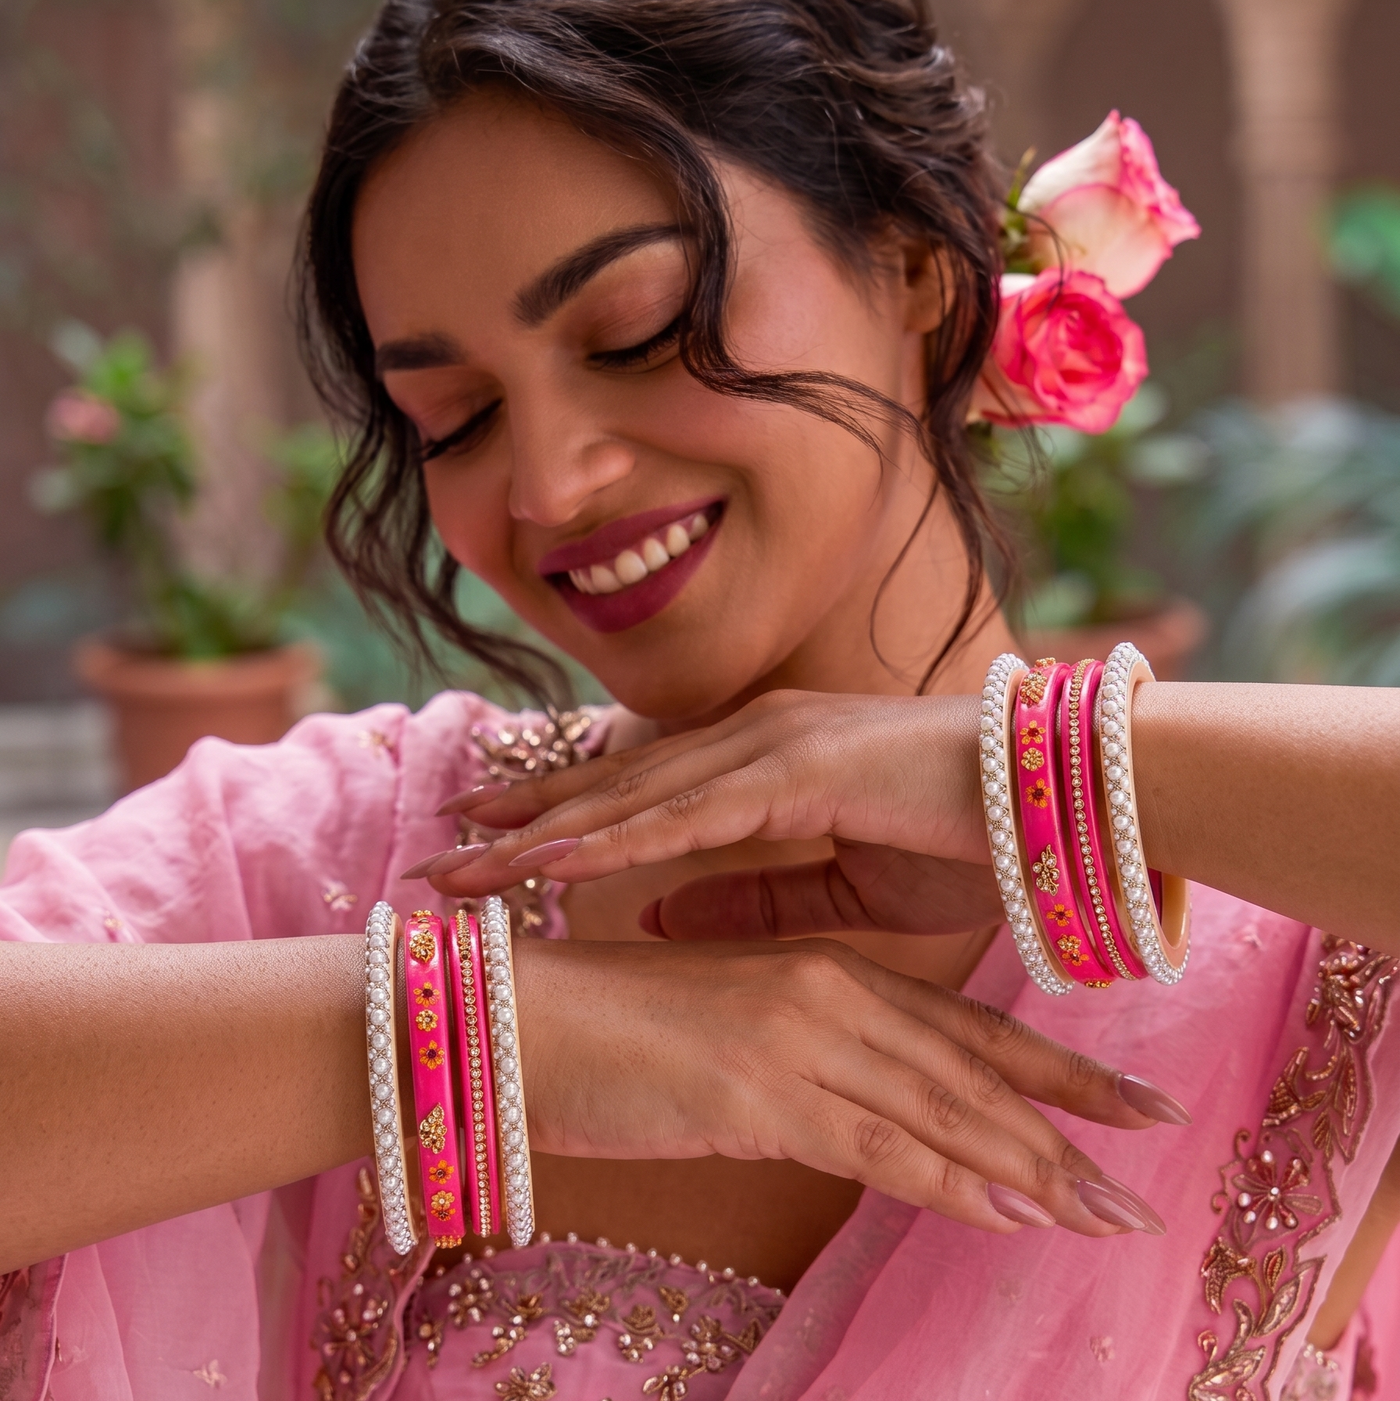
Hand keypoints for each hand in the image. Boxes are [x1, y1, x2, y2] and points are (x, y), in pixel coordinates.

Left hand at [425, 690, 998, 934]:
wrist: (1052, 803)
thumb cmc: (959, 839)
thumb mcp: (838, 892)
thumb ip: (752, 898)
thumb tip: (663, 915)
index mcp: (760, 760)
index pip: (640, 793)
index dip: (560, 818)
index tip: (492, 845)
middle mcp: (750, 738)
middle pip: (613, 788)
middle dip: (522, 819)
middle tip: (441, 848)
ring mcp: (768, 747)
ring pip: (628, 798)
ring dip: (540, 832)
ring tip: (462, 862)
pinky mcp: (794, 773)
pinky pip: (682, 815)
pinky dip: (610, 841)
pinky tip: (546, 863)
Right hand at [514, 935, 1174, 1235]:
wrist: (521, 1019)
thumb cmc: (614, 1032)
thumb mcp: (729, 1043)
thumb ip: (801, 1069)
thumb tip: (856, 1117)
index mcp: (823, 974)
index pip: (960, 1028)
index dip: (1048, 1067)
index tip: (1125, 1100)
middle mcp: (826, 994)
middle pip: (972, 1064)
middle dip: (1070, 1115)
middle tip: (1153, 1157)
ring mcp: (796, 1037)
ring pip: (941, 1105)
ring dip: (1032, 1163)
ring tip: (1108, 1211)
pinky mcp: (758, 1085)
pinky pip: (876, 1142)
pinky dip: (950, 1179)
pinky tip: (1009, 1213)